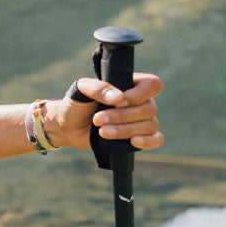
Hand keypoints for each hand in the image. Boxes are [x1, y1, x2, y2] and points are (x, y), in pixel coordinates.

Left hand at [49, 73, 163, 150]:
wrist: (68, 126)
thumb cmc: (77, 104)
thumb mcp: (81, 90)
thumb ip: (97, 88)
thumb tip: (118, 97)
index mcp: (131, 85)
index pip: (152, 84)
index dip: (138, 95)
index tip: (117, 102)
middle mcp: (141, 101)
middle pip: (149, 109)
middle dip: (122, 116)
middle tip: (97, 119)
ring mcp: (142, 120)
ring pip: (150, 125)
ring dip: (125, 130)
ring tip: (102, 131)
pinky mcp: (138, 136)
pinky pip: (156, 139)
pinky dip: (148, 141)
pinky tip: (134, 141)